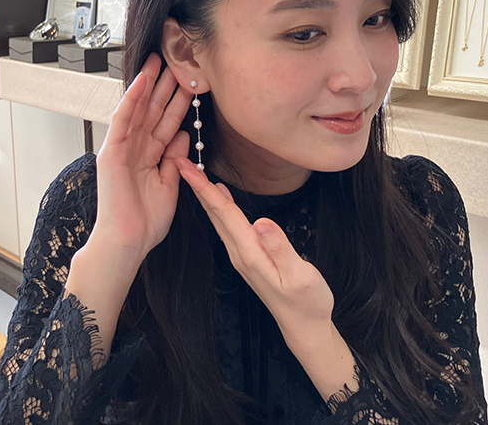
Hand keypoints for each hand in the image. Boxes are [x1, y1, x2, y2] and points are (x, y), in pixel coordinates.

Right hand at [90, 52, 192, 261]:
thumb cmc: (145, 222)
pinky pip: (124, 119)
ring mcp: (122, 148)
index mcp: (149, 157)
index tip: (191, 82)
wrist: (127, 242)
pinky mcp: (111, 151)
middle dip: (165, 86)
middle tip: (177, 60)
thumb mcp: (169, 186)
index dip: (178, 103)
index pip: (166, 123)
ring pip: (139, 109)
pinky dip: (133, 99)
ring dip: (150, 84)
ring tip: (159, 59)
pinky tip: (142, 80)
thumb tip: (181, 136)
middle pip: (153, 111)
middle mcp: (135, 148)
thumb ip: (174, 160)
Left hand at [176, 158, 335, 353]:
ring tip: (195, 175)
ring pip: (219, 219)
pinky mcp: (249, 258)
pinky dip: (220, 208)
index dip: (204, 188)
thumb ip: (280, 249)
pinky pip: (228, 226)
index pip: (223, 213)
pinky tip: (221, 199)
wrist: (305, 326)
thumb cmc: (308, 302)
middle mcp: (240, 253)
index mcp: (250, 253)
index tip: (186, 168)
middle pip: (215, 214)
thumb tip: (261, 221)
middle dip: (196, 187)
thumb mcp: (300, 275)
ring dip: (206, 196)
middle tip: (179, 161)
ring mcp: (243, 256)